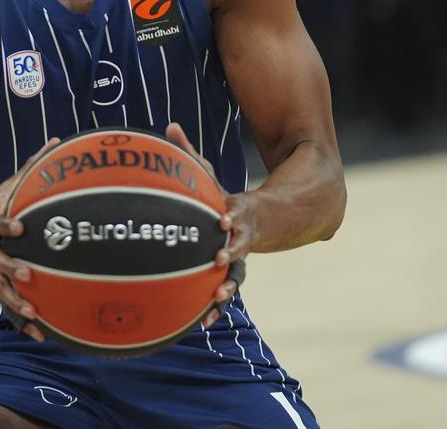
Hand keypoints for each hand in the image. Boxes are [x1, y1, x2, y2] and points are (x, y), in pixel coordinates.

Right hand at [0, 137, 62, 341]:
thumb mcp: (4, 190)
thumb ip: (29, 169)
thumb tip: (57, 142)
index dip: (4, 224)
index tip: (19, 226)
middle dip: (8, 267)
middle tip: (26, 273)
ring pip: (0, 288)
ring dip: (15, 300)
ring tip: (32, 311)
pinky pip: (9, 306)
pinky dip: (24, 323)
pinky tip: (41, 335)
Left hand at [163, 122, 249, 326]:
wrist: (277, 217)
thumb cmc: (226, 195)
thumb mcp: (211, 174)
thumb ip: (190, 152)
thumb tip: (169, 125)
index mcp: (235, 210)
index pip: (235, 211)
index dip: (230, 215)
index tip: (222, 219)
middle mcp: (242, 234)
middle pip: (241, 245)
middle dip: (232, 253)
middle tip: (220, 260)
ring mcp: (241, 254)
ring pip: (238, 273)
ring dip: (227, 287)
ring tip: (215, 301)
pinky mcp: (234, 271)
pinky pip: (226, 288)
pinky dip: (215, 305)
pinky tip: (201, 322)